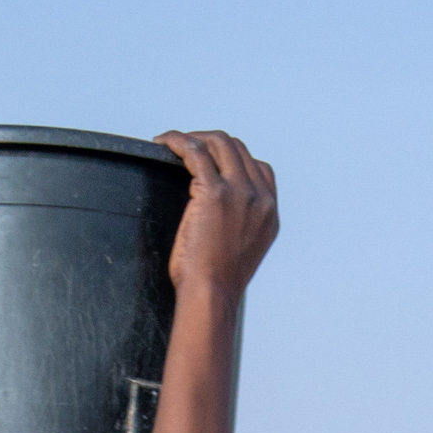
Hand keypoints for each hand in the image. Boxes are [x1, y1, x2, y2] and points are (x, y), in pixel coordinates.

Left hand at [158, 129, 279, 297]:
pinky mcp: (215, 192)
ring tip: (171, 143)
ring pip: (218, 142)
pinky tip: (163, 143)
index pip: (258, 167)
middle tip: (184, 149)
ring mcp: (240, 192)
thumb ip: (240, 225)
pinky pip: (195, 151)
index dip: (231, 157)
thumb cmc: (218, 283)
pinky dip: (177, 141)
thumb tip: (218, 214)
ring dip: (193, 137)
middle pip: (237, 148)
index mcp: (270, 213)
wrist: (212, 295)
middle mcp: (260, 198)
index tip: (210, 161)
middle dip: (208, 141)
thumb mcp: (243, 250)